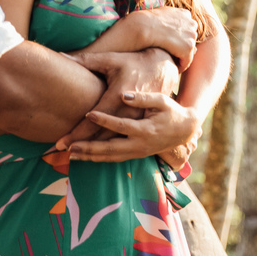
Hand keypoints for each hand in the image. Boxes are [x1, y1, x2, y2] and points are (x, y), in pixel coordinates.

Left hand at [67, 91, 202, 163]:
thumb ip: (143, 98)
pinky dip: (99, 159)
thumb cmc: (172, 110)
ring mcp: (138, 152)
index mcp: (146, 128)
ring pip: (111, 157)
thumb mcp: (162, 100)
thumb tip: (124, 96)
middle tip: (70, 145)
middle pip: (111, 148)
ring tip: (71, 154)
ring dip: (91, 156)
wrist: (185, 129)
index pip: (121, 125)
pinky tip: (86, 157)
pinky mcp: (136, 155)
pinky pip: (115, 159)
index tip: (88, 114)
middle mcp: (140, 144)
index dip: (104, 120)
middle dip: (89, 147)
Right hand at [76, 8, 199, 69]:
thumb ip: (165, 20)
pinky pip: (186, 61)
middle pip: (190, 41)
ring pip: (188, 52)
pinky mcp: (187, 47)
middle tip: (168, 58)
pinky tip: (167, 68)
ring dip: (179, 59)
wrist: (138, 28)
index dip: (178, 41)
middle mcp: (190, 22)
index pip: (187, 31)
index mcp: (184, 13)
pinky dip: (179, 66)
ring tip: (166, 64)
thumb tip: (168, 30)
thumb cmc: (141, 23)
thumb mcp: (156, 16)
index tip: (168, 47)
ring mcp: (190, 34)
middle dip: (181, 50)